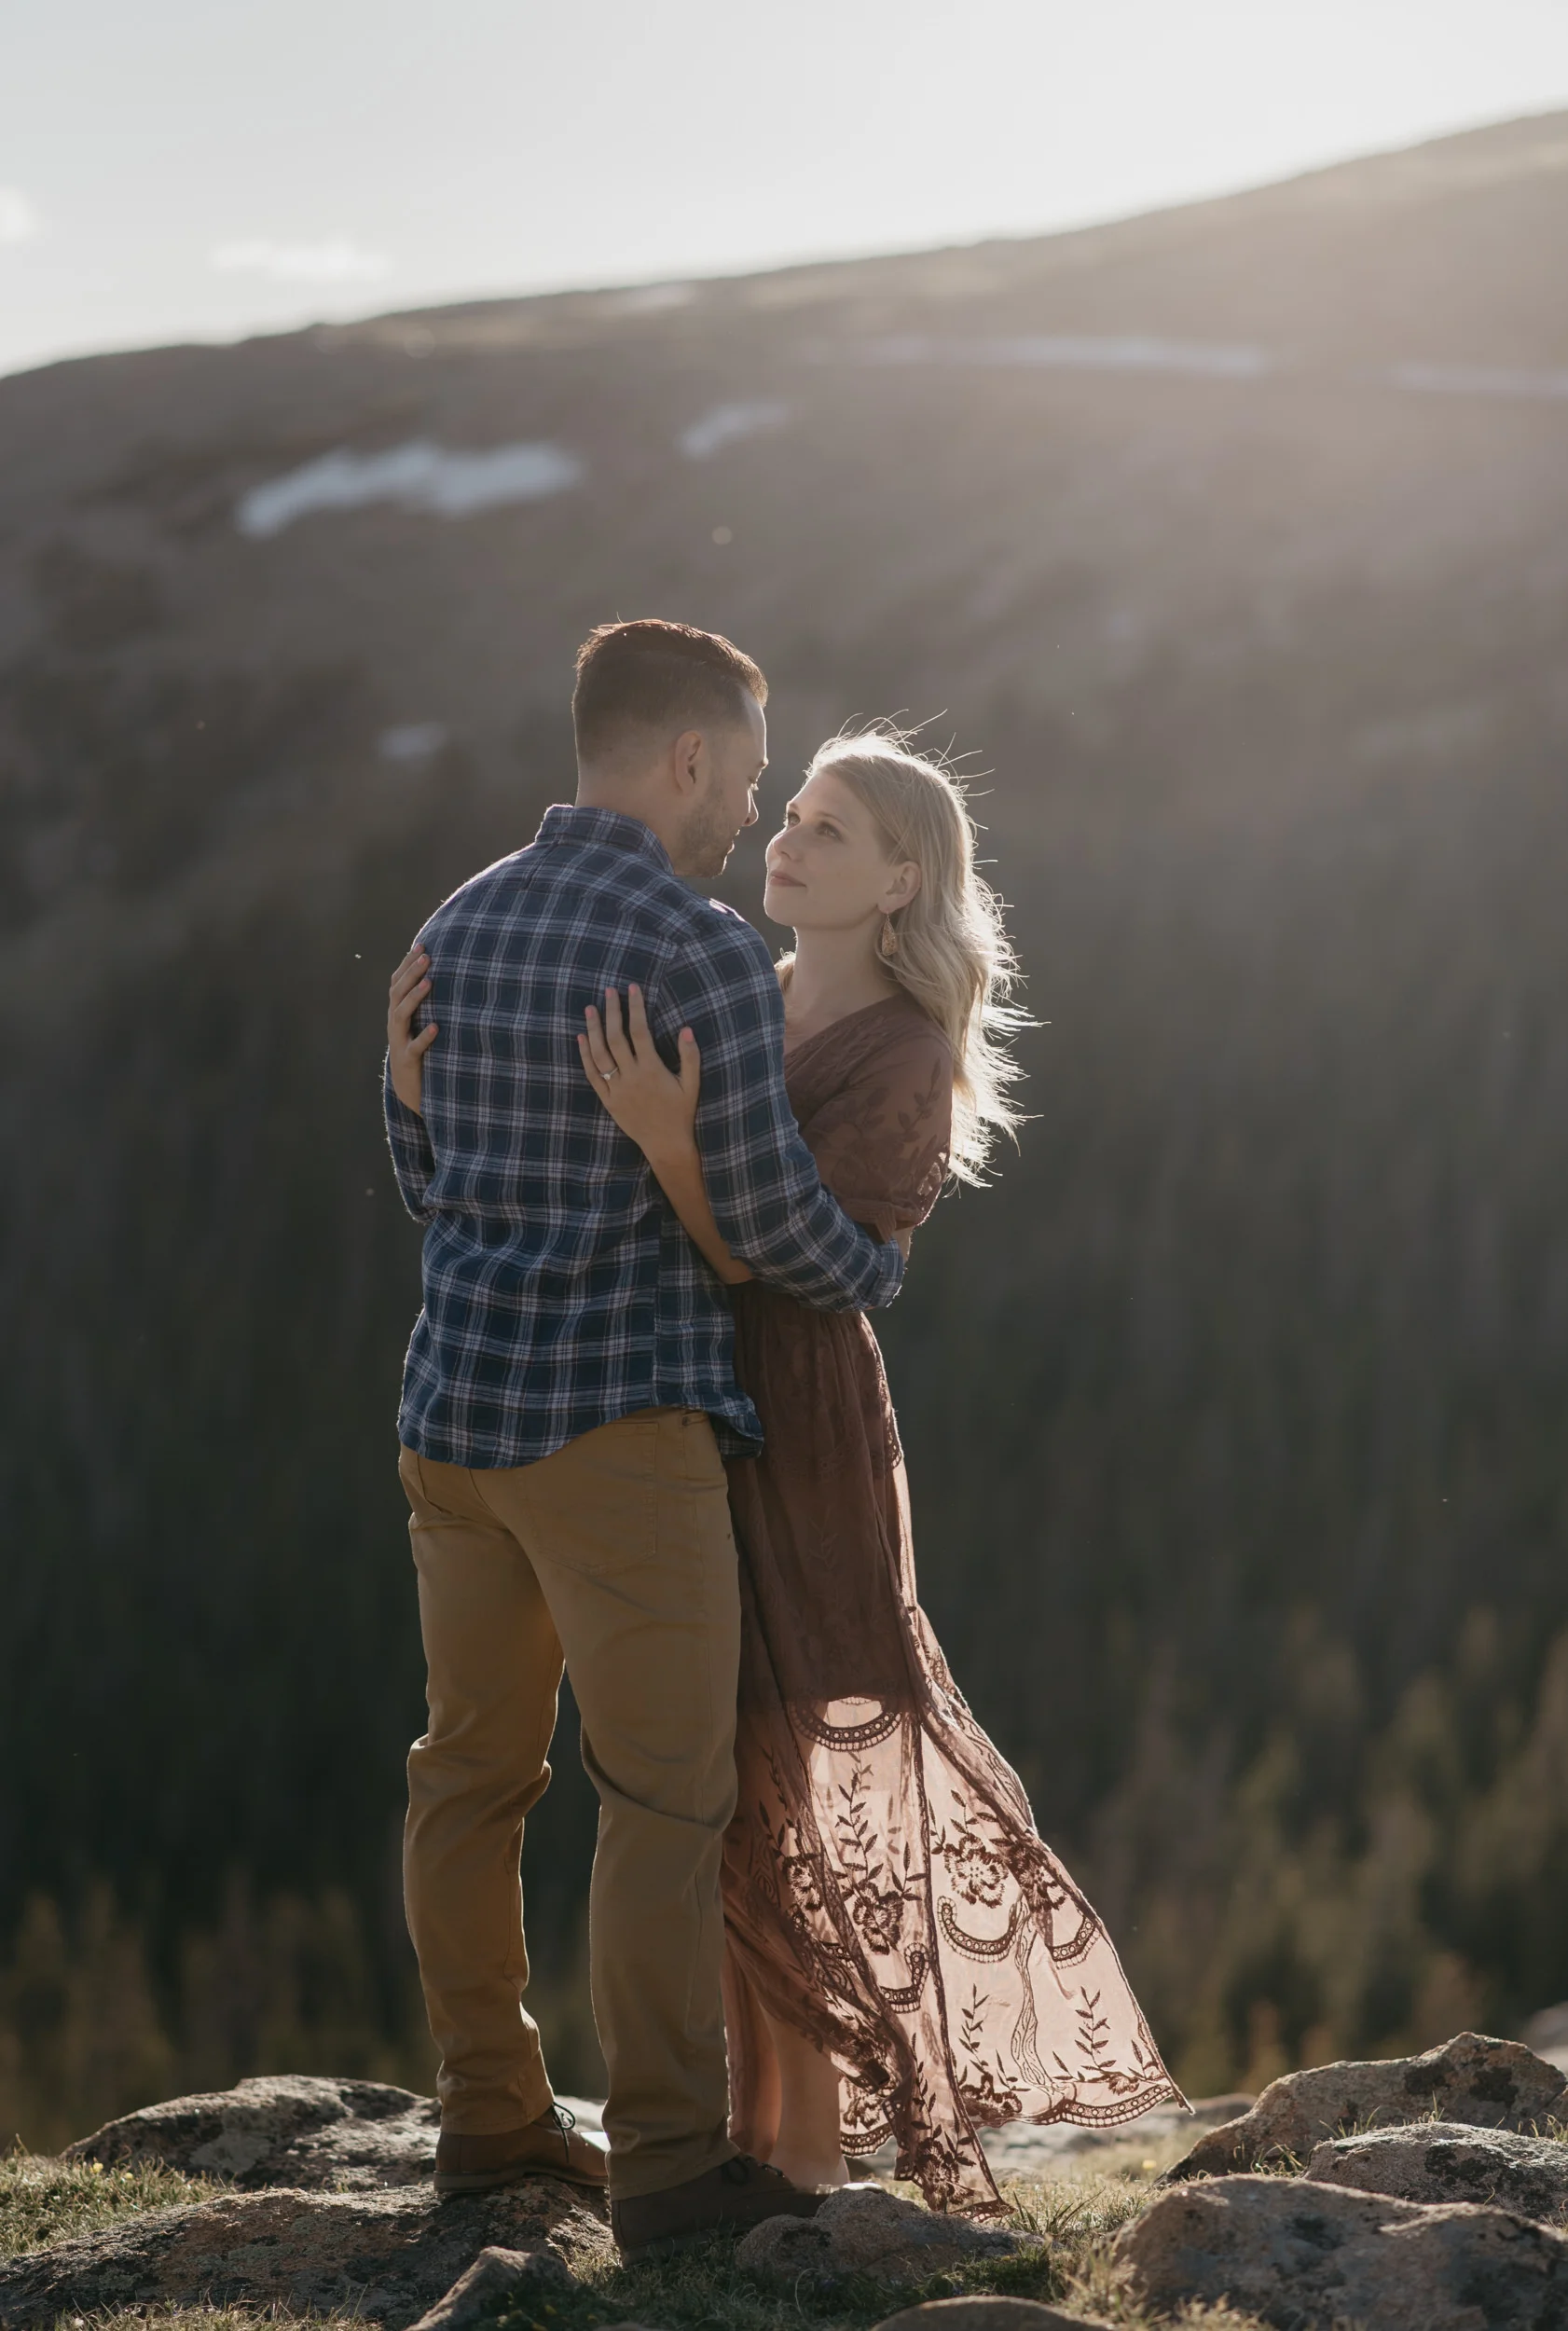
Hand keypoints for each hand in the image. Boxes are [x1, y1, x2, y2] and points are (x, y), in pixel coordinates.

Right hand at [388, 944, 436, 1114]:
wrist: (409, 1089)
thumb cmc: (418, 1050)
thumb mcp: (418, 1024)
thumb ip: (423, 1003)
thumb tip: (440, 974)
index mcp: (396, 1013)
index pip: (397, 983)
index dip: (407, 964)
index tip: (422, 944)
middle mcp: (394, 1024)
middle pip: (398, 994)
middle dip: (411, 973)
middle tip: (427, 956)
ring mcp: (399, 1042)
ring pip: (401, 1016)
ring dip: (415, 998)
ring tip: (430, 983)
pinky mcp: (408, 1061)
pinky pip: (415, 1048)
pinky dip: (425, 1037)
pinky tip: (436, 1027)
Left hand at [578, 984, 700, 1161]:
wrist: (666, 1145)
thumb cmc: (681, 1113)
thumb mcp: (692, 1085)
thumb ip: (690, 1057)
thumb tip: (686, 1028)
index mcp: (652, 1070)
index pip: (640, 1031)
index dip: (635, 1008)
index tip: (632, 989)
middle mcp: (631, 1077)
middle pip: (616, 1038)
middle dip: (612, 1012)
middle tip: (608, 991)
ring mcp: (617, 1089)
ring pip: (600, 1055)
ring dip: (593, 1030)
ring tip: (590, 1009)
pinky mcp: (608, 1100)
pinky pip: (592, 1075)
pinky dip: (585, 1056)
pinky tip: (581, 1038)